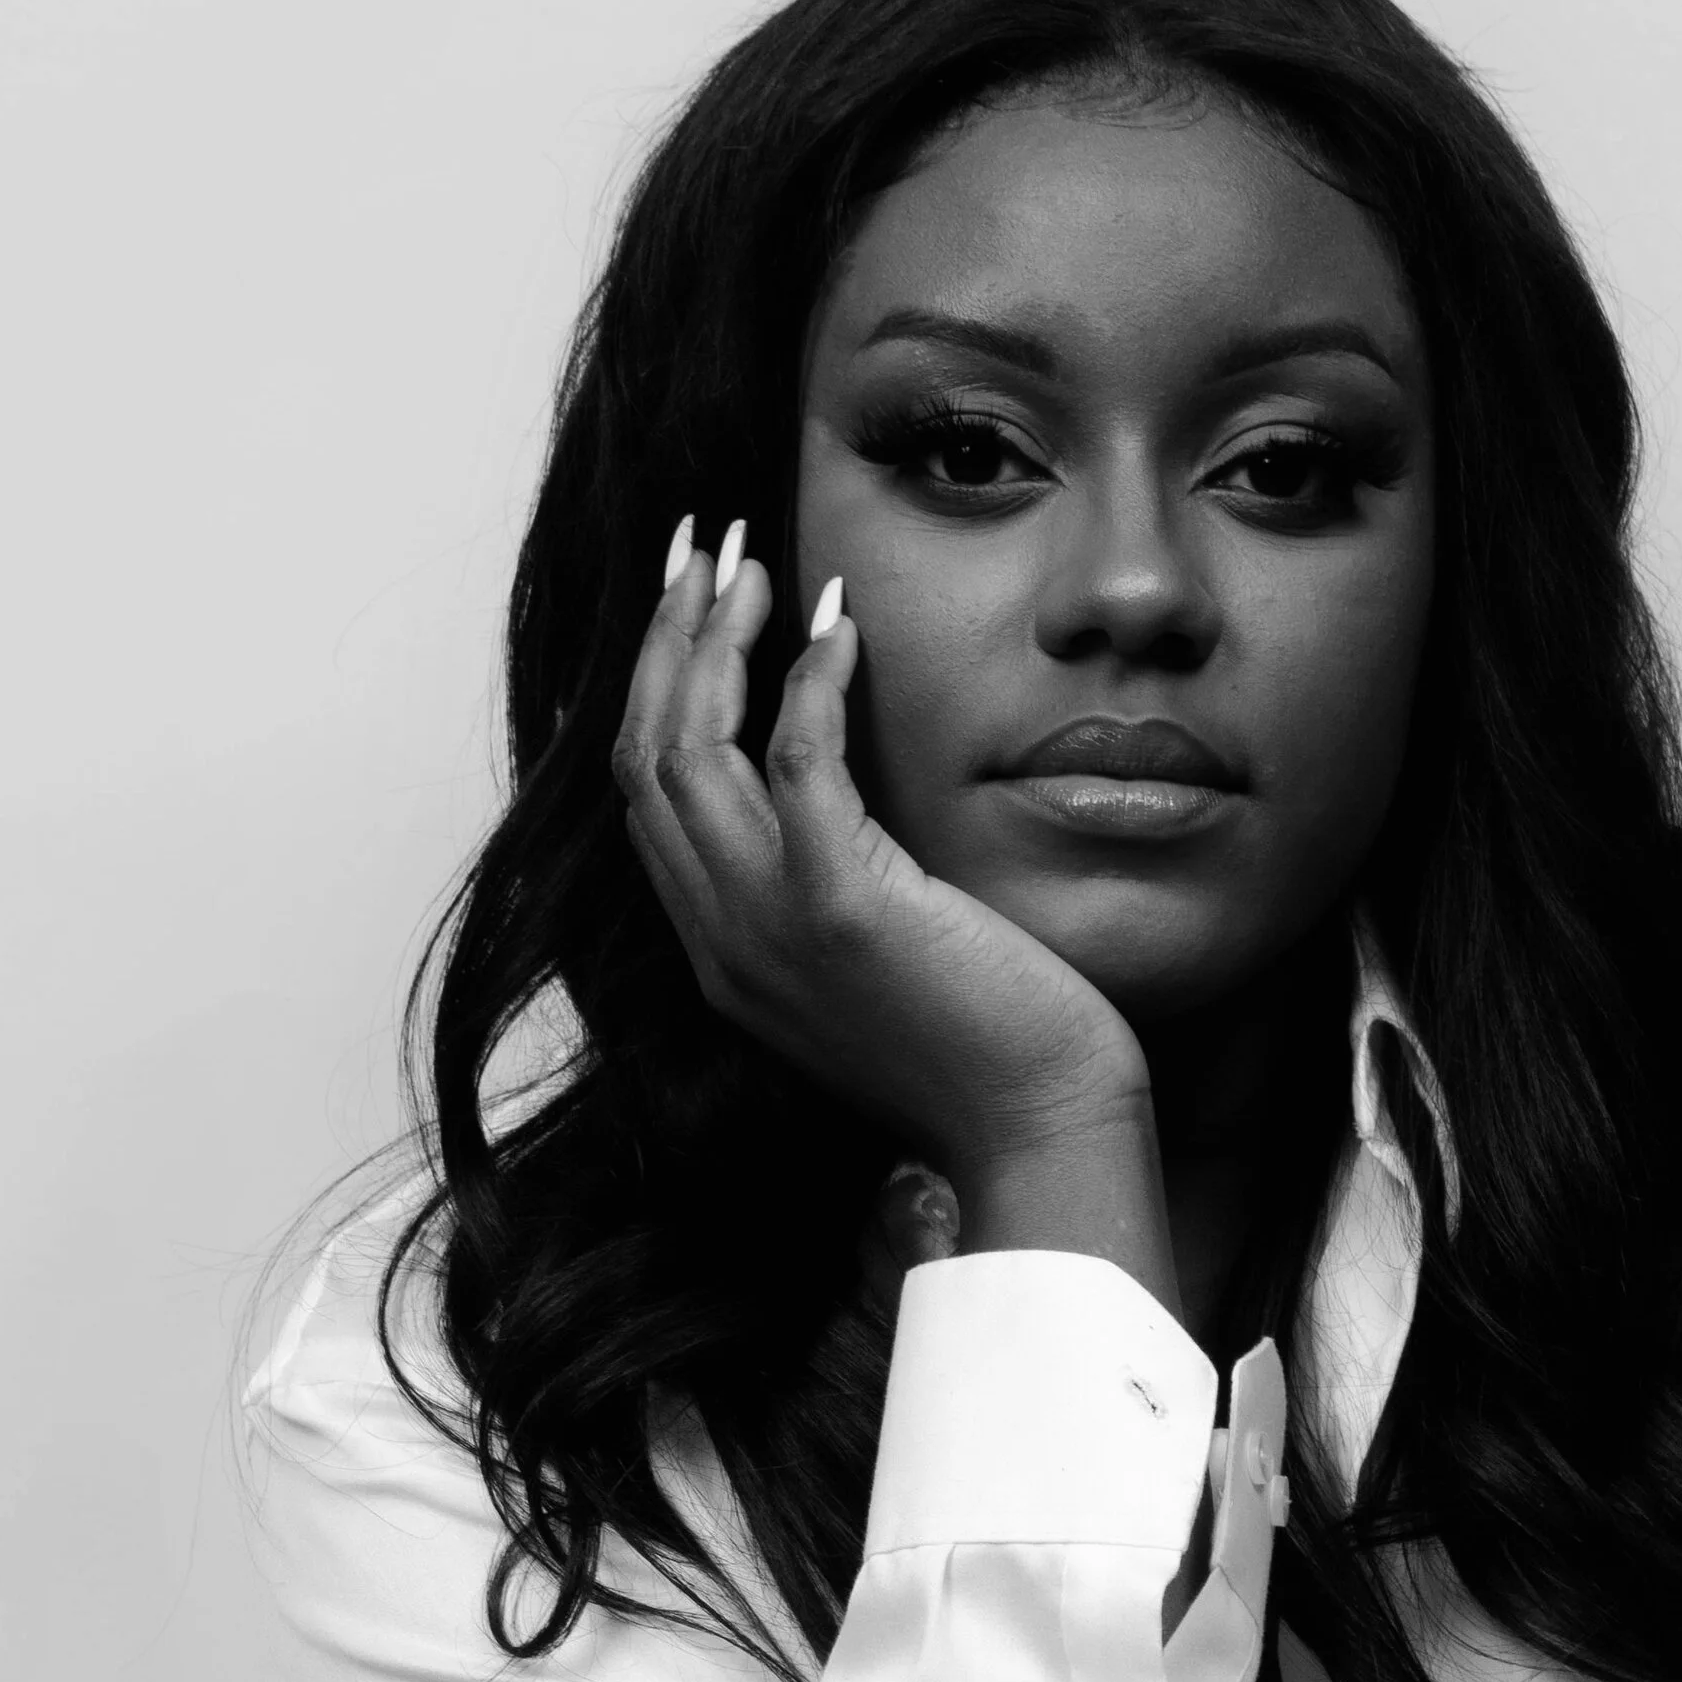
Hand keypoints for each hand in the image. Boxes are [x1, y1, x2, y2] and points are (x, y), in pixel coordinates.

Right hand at [613, 524, 1149, 1195]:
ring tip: (753, 562)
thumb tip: (840, 789)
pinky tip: (839, 623)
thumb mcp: (883, 960)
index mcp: (724, 955)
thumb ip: (834, 885)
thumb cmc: (990, 1048)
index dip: (654, 687)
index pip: (645, 799)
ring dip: (717, 641)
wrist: (1038, 1134)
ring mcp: (769, 930)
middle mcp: (723, 943)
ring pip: (688, 752)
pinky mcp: (843, 911)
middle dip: (666, 639)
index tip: (690, 602)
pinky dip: (807, 682)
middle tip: (703, 547)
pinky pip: (794, 765)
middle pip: (642, 759)